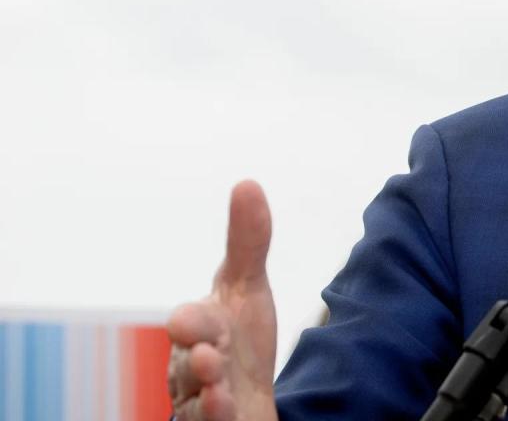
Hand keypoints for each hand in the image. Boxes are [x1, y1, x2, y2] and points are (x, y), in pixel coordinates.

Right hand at [165, 180, 280, 420]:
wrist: (245, 400)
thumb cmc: (240, 341)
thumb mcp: (248, 290)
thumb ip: (248, 242)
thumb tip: (247, 182)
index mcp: (199, 331)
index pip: (191, 323)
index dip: (194, 322)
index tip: (194, 321)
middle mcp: (193, 367)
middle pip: (188, 364)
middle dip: (196, 360)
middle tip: (212, 355)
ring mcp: (201, 401)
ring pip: (194, 401)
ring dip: (206, 395)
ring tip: (219, 389)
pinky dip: (214, 420)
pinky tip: (228, 411)